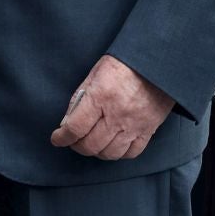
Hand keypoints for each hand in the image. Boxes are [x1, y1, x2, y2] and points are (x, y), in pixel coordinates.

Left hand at [49, 54, 174, 159]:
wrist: (156, 62)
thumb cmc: (123, 64)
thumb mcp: (94, 73)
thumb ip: (80, 98)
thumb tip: (67, 121)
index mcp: (100, 97)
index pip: (75, 127)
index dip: (62, 137)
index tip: (57, 138)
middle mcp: (116, 115)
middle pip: (91, 145)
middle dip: (77, 146)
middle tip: (74, 140)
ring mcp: (134, 125)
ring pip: (110, 153)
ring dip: (97, 151)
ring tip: (93, 143)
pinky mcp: (148, 129)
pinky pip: (131, 153)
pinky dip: (119, 153)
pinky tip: (113, 145)